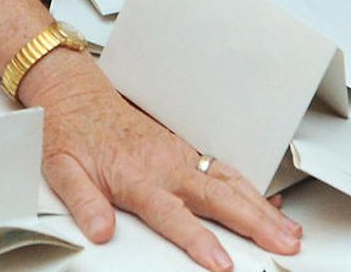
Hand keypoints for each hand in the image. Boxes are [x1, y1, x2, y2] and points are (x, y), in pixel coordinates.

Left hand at [26, 50, 300, 269]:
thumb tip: (99, 231)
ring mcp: (179, 155)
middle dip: (256, 222)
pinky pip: (225, 168)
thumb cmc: (71, 133)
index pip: (175, 216)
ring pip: (230, 181)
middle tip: (284, 244)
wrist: (76, 96)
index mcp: (138, 177)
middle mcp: (166, 165)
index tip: (222, 262)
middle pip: (220, 197)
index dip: (200, 241)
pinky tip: (268, 203)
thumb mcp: (62, 171)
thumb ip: (83, 203)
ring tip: (288, 230)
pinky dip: (252, 187)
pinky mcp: (184, 149)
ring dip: (262, 206)